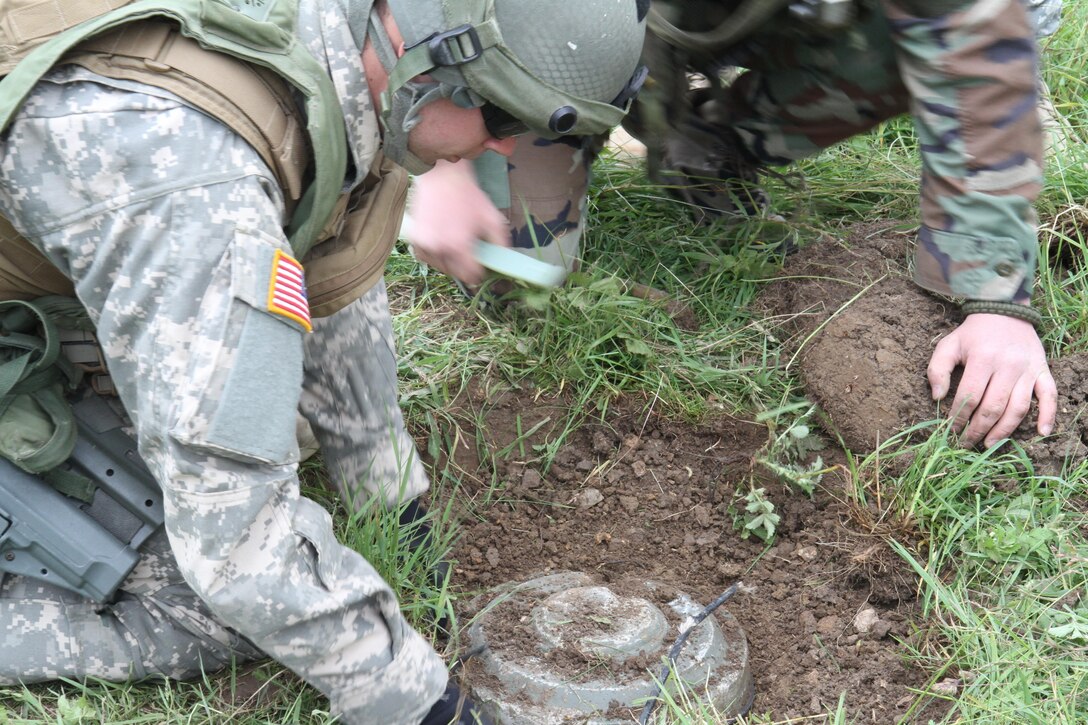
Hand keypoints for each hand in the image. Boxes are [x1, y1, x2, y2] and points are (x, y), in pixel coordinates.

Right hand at [405, 159, 510, 284]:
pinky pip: (426, 257)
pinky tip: (441, 243)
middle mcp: (440, 248)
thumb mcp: (492, 217)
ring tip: (454, 247)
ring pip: (439, 267)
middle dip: (463, 268)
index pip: (470, 276)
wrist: (442, 177)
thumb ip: (500, 242)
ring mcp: (425, 244)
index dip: (477, 274)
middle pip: (454, 274)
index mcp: (459, 245)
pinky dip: (434, 255)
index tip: (479, 269)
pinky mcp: (415, 239)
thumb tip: (503, 260)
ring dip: (448, 263)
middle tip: (468, 255)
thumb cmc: (468, 196)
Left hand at [928, 313, 1056, 447]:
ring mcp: (1028, 369)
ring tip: (989, 445)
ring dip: (1004, 430)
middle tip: (966, 443)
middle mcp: (1008, 365)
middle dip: (978, 429)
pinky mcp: (1042, 370)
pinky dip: (1048, 415)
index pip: (970, 396)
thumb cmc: (973, 333)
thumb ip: (937, 369)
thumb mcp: (948, 345)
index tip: (951, 430)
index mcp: (983, 359)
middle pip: (993, 407)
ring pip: (1018, 407)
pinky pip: (1050, 395)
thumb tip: (937, 397)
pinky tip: (1042, 433)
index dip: (959, 417)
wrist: (1004, 311)